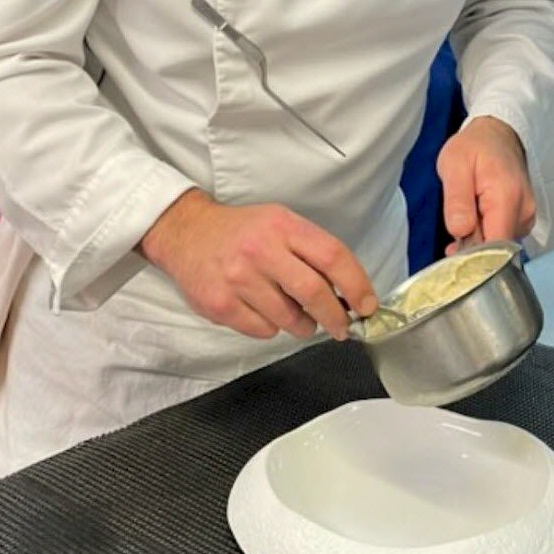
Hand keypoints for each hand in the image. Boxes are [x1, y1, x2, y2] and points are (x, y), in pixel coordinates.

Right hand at [139, 188, 377, 340]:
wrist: (186, 232)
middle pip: (314, 292)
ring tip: (296, 315)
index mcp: (282, 225)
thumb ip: (312, 251)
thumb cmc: (241, 231)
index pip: (332, 255)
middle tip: (342, 326)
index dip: (357, 284)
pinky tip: (262, 309)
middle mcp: (260, 250)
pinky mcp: (220, 304)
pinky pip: (263, 330)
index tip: (367, 304)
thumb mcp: (279, 223)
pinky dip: (271, 327)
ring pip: (289, 319)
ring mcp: (238, 278)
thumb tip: (349, 291)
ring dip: (303, 325)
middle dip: (336, 317)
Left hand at [436, 116, 534, 253]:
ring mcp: (526, 216)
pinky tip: (476, 217)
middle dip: (472, 247)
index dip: (475, 258)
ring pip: (498, 244)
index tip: (455, 257)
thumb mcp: (454, 164)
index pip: (497, 246)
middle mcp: (524, 210)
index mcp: (507, 197)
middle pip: (497, 248)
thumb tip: (461, 231)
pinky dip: (486, 233)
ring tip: (466, 212)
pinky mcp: (523, 218)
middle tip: (454, 229)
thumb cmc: (475, 146)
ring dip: (478, 239)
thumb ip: (457, 199)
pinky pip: (502, 236)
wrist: (496, 134)